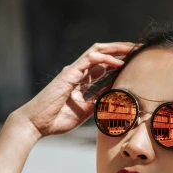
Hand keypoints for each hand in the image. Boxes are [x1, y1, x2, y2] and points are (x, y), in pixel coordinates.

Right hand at [11, 41, 134, 138]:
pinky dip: (105, 59)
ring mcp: (73, 71)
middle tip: (137, 50)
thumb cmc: (55, 120)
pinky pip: (90, 60)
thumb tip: (113, 98)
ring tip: (131, 49)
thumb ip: (97, 102)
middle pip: (102, 54)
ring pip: (97, 51)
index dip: (118, 63)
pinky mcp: (69, 73)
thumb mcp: (84, 112)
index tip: (134, 63)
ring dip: (115, 49)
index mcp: (79, 82)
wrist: (36, 123)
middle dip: (120, 50)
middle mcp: (77, 73)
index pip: (102, 66)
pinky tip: (118, 63)